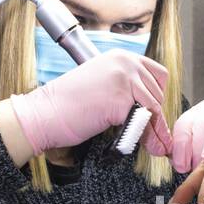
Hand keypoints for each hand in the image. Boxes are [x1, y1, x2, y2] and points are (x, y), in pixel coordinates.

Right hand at [8, 49, 172, 155]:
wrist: (45, 113)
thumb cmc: (67, 103)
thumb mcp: (102, 83)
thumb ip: (124, 87)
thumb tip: (151, 108)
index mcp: (121, 56)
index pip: (158, 75)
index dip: (158, 96)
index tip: (157, 114)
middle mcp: (125, 63)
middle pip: (158, 93)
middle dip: (157, 118)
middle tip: (158, 139)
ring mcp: (124, 79)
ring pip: (154, 109)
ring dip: (155, 131)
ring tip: (156, 147)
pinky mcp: (121, 99)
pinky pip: (143, 122)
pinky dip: (145, 137)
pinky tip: (146, 147)